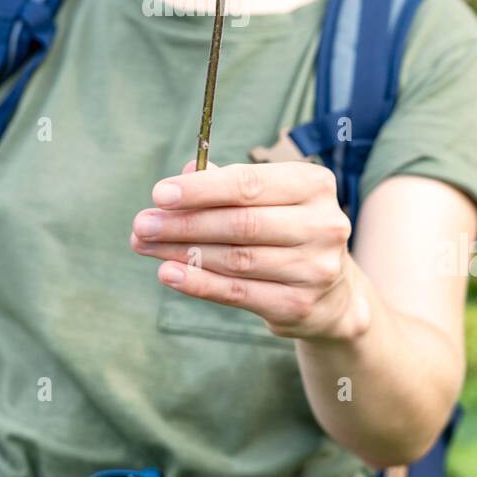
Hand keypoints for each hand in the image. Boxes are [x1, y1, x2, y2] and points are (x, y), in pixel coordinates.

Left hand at [130, 160, 370, 342]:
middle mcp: (322, 225)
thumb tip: (187, 171)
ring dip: (183, 252)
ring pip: (235, 259)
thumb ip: (228, 183)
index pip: (249, 184)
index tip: (159, 194)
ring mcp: (315, 268)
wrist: (333, 293)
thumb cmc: (287, 229)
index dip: (201, 190)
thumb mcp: (268, 198)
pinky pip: (238, 293)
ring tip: (145, 246)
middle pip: (240, 223)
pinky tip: (168, 272)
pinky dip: (199, 283)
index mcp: (314, 185)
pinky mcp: (299, 305)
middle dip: (184, 223)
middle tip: (142, 224)